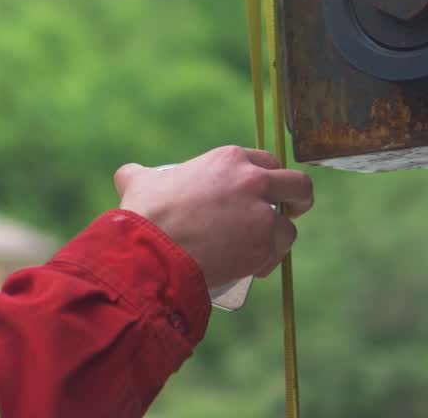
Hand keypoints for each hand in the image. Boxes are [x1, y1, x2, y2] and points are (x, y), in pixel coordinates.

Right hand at [114, 146, 313, 289]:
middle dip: (298, 198)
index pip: (266, 160)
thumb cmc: (147, 215)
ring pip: (289, 225)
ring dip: (278, 236)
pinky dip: (269, 261)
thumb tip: (128, 174)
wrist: (154, 252)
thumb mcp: (138, 182)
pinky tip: (255, 268)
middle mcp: (252, 181)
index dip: (266, 176)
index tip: (262, 191)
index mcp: (227, 159)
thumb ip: (136, 173)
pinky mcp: (265, 245)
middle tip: (288, 211)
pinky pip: (279, 253)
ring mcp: (262, 214)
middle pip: (297, 184)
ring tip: (258, 249)